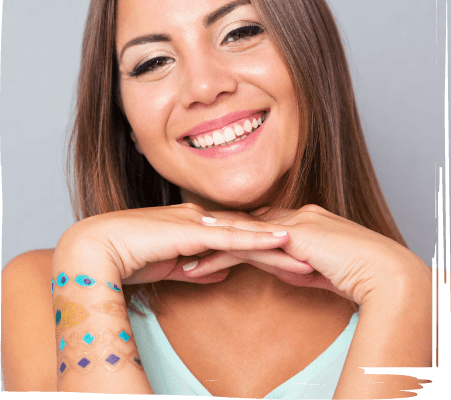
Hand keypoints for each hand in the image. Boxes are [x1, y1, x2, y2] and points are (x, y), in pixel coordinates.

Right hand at [55, 203, 308, 286]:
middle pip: (252, 231)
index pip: (242, 234)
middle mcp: (203, 219)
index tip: (296, 255)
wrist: (97, 247)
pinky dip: (256, 238)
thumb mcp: (173, 265)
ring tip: (307, 252)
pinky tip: (278, 240)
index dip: (270, 243)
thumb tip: (223, 271)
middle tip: (313, 255)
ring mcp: (198, 222)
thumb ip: (198, 266)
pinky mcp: (190, 230)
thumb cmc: (130, 255)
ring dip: (278, 242)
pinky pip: (230, 236)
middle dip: (283, 244)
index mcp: (199, 226)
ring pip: (247, 232)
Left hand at [182, 204, 428, 303]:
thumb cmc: (356, 271)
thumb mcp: (319, 267)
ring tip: (183, 252)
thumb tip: (281, 266)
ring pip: (242, 231)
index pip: (258, 225)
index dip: (232, 232)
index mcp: (301, 221)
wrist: (383, 269)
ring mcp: (293, 223)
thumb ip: (296, 262)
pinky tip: (202, 257)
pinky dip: (223, 250)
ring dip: (211, 242)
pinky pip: (250, 243)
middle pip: (244, 223)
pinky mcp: (292, 236)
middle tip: (185, 241)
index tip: (208, 241)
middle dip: (214, 233)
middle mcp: (294, 216)